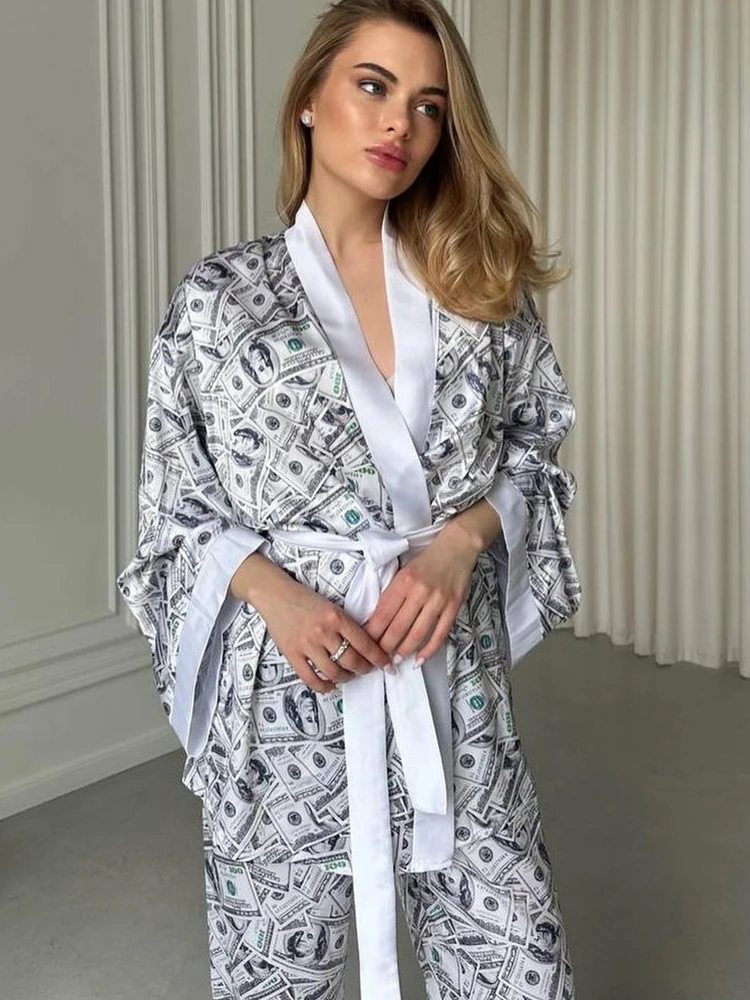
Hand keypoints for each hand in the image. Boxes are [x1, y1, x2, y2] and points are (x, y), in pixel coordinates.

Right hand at [232, 554, 390, 693]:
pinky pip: (311, 678)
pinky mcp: (292, 654)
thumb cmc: (305, 599)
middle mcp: (323, 632)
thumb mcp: (332, 606)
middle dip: (364, 669)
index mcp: (337, 617)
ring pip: (334, 672)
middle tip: (367, 670)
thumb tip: (366, 645)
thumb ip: (346, 624)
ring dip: (346, 678)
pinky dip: (324, 686)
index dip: (378, 658)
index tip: (385, 664)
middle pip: (352, 661)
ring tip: (348, 676)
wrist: (276, 595)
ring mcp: (307, 645)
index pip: (364, 643)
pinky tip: (330, 685)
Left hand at [363, 520, 481, 665]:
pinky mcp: (453, 607)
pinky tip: (420, 659)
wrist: (457, 547)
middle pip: (398, 627)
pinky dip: (429, 650)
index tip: (366, 645)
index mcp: (403, 581)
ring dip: (404, 651)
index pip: (383, 614)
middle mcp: (419, 592)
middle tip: (379, 659)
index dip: (373, 633)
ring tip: (396, 661)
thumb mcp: (403, 571)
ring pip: (417, 634)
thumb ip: (393, 593)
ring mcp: (438, 601)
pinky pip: (440, 634)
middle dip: (386, 647)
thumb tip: (378, 620)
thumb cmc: (427, 560)